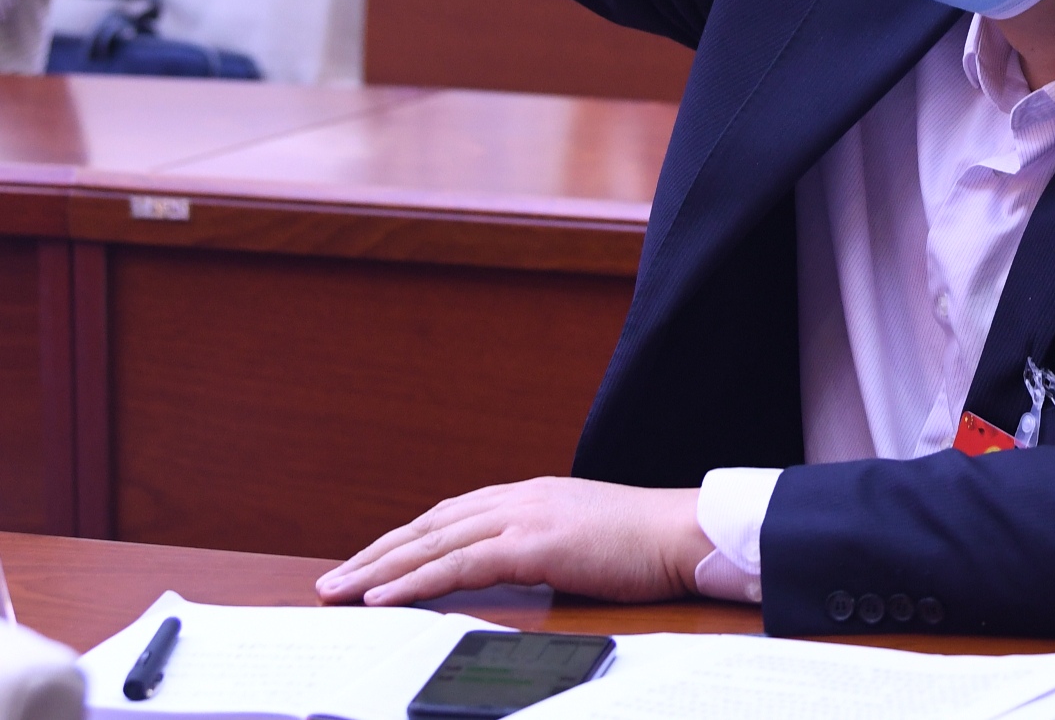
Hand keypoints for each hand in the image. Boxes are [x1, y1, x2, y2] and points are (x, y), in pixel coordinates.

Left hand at [315, 477, 705, 606]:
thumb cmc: (648, 543)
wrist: (686, 533)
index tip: (370, 562)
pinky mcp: (532, 544)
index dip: (405, 540)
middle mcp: (520, 497)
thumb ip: (547, 543)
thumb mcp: (586, 536)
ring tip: (338, 591)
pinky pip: (456, 565)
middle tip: (331, 581)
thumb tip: (522, 569)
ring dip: (378, 569)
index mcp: (532, 495)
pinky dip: (413, 582)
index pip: (451, 515)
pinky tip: (382, 598)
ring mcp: (524, 516)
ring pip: (431, 543)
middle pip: (428, 526)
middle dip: (375, 554)